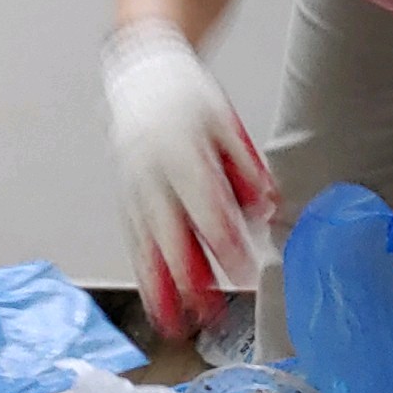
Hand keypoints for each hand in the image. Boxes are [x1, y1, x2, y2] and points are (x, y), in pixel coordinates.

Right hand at [101, 19, 274, 340]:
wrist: (140, 70)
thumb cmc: (188, 97)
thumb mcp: (226, 122)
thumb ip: (245, 165)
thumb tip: (267, 202)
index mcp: (182, 152)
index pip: (205, 204)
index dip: (223, 239)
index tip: (242, 270)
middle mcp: (152, 173)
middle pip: (170, 232)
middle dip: (189, 276)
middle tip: (208, 312)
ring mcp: (133, 185)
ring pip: (146, 242)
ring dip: (160, 285)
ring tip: (172, 322)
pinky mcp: (125, 194)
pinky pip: (134, 238)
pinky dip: (144, 269)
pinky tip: (154, 296)